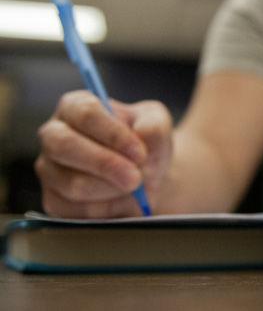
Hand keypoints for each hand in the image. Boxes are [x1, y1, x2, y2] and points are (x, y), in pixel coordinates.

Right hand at [35, 90, 172, 217]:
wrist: (147, 175)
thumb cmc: (146, 142)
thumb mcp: (156, 124)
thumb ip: (153, 126)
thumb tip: (142, 136)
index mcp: (75, 106)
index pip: (86, 113)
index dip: (113, 135)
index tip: (140, 153)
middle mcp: (54, 135)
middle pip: (65, 146)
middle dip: (105, 165)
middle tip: (136, 178)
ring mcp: (49, 170)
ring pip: (73, 184)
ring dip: (112, 190)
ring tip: (138, 188)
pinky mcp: (54, 201)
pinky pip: (77, 212)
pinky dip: (109, 210)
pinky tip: (126, 201)